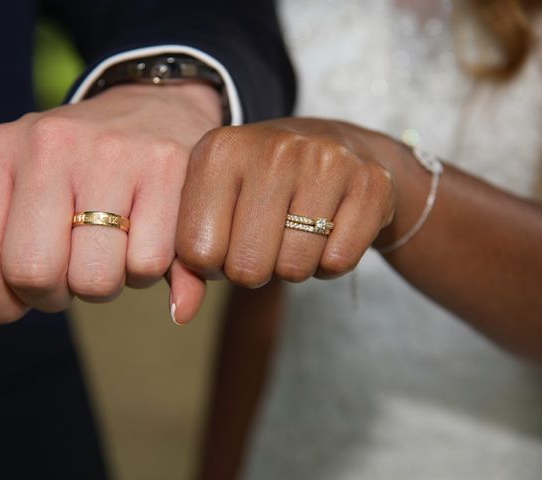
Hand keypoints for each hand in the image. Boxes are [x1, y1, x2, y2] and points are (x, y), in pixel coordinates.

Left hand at [0, 83, 218, 322]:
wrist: (152, 107)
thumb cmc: (83, 168)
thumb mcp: (36, 191)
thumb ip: (38, 258)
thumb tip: (142, 314)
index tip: (24, 294)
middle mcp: (47, 144)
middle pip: (34, 274)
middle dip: (57, 295)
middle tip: (73, 271)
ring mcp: (108, 152)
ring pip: (95, 279)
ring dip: (107, 283)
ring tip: (112, 250)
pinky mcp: (164, 165)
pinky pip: (147, 264)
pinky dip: (148, 269)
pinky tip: (147, 238)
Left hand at [171, 118, 413, 321]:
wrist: (334, 145)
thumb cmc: (261, 187)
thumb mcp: (214, 206)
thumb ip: (187, 261)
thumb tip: (182, 314)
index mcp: (219, 150)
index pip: (198, 253)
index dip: (213, 263)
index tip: (227, 240)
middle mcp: (272, 149)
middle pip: (247, 268)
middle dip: (254, 269)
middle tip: (265, 240)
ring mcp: (326, 161)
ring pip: (294, 269)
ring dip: (293, 266)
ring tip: (297, 229)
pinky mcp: (371, 183)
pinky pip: (338, 262)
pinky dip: (330, 262)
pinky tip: (328, 228)